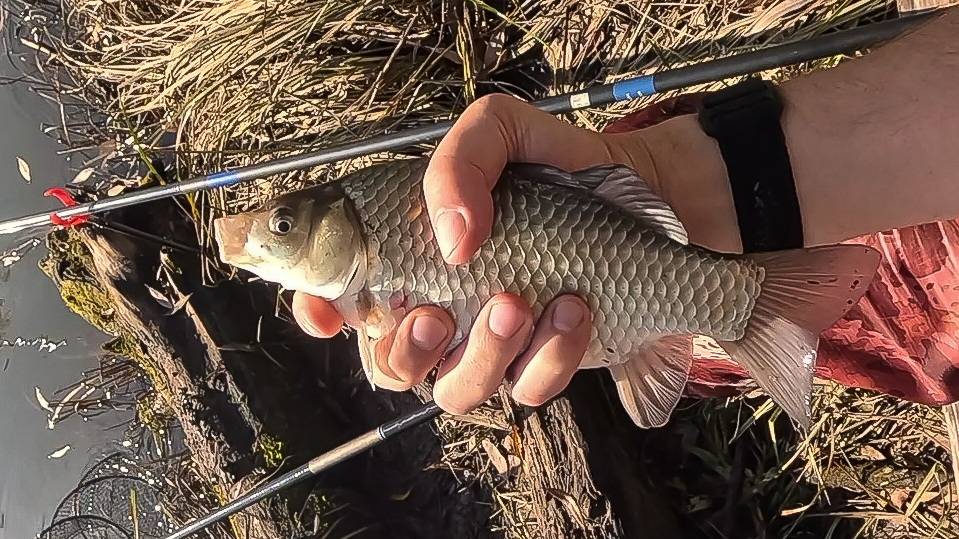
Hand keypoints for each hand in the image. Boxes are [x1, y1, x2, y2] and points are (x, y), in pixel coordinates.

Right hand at [292, 93, 736, 414]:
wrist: (655, 195)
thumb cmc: (567, 163)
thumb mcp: (503, 130)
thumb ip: (457, 162)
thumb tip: (452, 241)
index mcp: (413, 254)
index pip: (341, 294)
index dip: (319, 310)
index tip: (326, 312)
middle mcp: (443, 305)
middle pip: (389, 364)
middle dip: (404, 350)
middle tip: (438, 314)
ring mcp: (492, 343)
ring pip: (455, 389)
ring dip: (483, 354)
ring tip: (520, 301)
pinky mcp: (544, 365)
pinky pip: (528, 389)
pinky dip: (549, 356)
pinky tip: (576, 308)